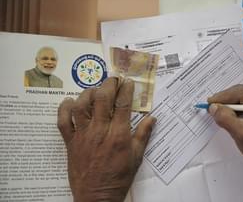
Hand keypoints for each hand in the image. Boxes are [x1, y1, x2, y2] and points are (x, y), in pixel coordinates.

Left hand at [57, 77, 155, 201]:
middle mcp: (100, 131)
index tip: (128, 82)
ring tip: (95, 90)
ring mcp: (83, 135)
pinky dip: (64, 108)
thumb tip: (152, 117)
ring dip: (88, 93)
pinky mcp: (70, 142)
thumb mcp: (136, 157)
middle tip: (113, 80)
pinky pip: (63, 121)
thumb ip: (144, 135)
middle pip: (102, 99)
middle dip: (109, 84)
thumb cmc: (119, 177)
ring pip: (81, 106)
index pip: (123, 104)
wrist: (96, 196)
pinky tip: (70, 102)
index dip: (126, 89)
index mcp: (119, 135)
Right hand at [207, 84, 242, 199]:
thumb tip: (213, 107)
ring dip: (228, 103)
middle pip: (240, 92)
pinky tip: (227, 113)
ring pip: (241, 96)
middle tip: (211, 107)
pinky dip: (234, 106)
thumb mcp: (240, 134)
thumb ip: (226, 119)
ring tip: (218, 111)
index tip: (209, 103)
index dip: (222, 96)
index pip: (240, 93)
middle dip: (225, 99)